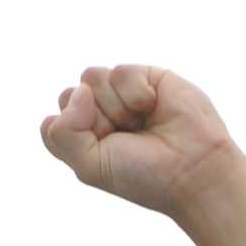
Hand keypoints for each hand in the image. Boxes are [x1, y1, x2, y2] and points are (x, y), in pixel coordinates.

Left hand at [39, 66, 245, 223]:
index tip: (104, 153)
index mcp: (80, 138)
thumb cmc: (142, 174)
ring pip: (90, 78)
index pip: (52, 123)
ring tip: (140, 123)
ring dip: (115, 106)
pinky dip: (136, 93)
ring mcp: (119, 94)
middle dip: (95, 120)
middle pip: (68, 96)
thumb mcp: (89, 166)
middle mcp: (96, 113)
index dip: (74, 136)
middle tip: (124, 138)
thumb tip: (81, 89)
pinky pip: (120, 71)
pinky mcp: (144, 76)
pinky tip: (153, 107)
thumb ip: (64, 132)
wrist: (192, 169)